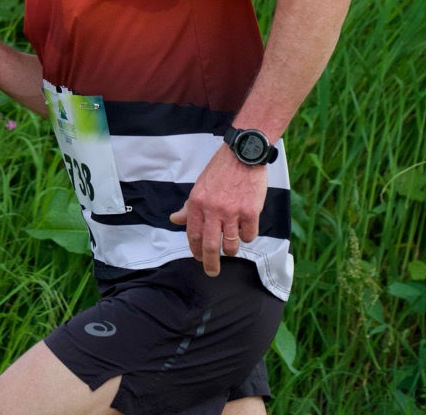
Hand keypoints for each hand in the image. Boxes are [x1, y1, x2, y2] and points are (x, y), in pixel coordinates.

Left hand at [169, 146, 266, 276]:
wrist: (243, 153)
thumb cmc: (221, 169)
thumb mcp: (200, 185)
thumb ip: (189, 206)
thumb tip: (174, 219)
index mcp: (197, 202)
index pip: (193, 233)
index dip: (195, 249)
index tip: (198, 258)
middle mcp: (213, 209)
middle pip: (210, 245)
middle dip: (210, 263)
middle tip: (211, 272)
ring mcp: (233, 211)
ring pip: (231, 245)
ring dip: (230, 251)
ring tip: (230, 249)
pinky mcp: (251, 212)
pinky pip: (249, 235)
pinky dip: (247, 236)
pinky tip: (246, 229)